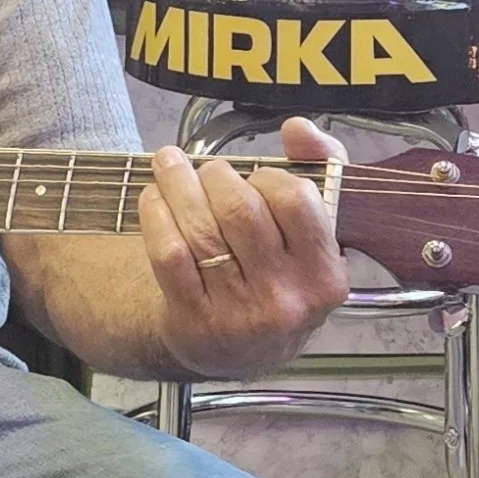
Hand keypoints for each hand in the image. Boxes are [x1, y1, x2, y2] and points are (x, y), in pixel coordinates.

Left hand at [137, 116, 350, 378]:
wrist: (240, 350)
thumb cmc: (278, 275)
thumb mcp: (313, 235)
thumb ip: (317, 170)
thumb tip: (297, 127)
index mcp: (325, 274)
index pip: (295, 199)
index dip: (266, 175)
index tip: (252, 175)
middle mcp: (287, 298)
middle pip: (240, 210)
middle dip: (213, 176)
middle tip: (202, 169)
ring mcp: (240, 315)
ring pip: (201, 230)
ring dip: (177, 184)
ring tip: (168, 165)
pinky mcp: (194, 321)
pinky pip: (169, 254)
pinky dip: (155, 216)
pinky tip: (153, 199)